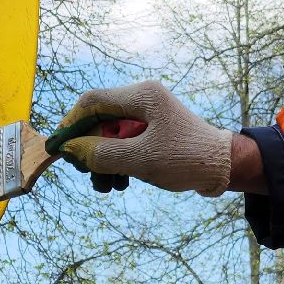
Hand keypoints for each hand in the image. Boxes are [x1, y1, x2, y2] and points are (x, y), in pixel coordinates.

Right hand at [53, 80, 232, 195]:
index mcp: (142, 96)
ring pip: (109, 135)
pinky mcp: (152, 132)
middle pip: (99, 120)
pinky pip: (124, 144)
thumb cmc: (188, 159)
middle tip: (85, 174)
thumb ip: (104, 154)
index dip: (71, 124)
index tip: (59, 148)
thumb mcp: (142, 159)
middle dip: (89, 149)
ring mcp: (147, 116)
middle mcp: (143, 100)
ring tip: (106, 187)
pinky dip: (117, 162)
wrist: (225, 169)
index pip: (92, 101)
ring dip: (103, 161)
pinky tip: (120, 183)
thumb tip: (72, 150)